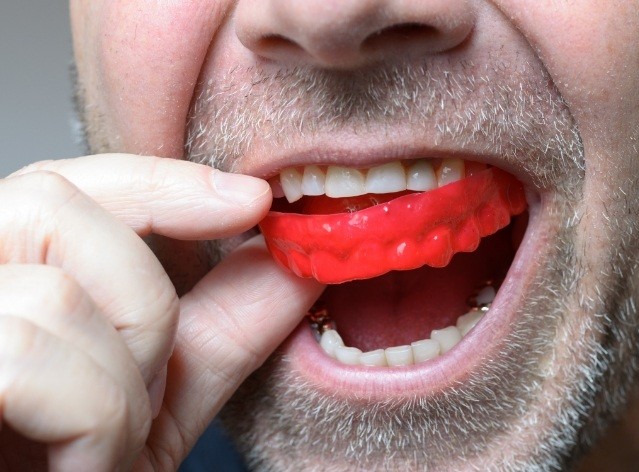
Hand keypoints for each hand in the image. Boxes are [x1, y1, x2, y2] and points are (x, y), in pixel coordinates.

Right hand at [0, 154, 322, 470]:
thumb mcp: (153, 405)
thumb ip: (217, 329)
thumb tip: (290, 263)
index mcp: (0, 278)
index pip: (67, 181)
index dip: (163, 179)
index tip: (253, 202)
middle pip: (53, 206)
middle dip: (139, 304)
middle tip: (142, 388)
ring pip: (53, 294)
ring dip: (115, 389)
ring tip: (96, 448)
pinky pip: (25, 356)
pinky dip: (85, 420)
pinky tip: (71, 466)